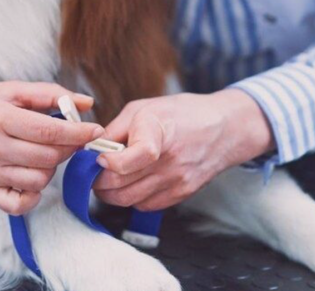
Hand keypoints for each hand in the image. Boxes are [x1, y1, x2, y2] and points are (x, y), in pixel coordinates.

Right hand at [0, 79, 105, 214]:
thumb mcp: (6, 89)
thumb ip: (47, 93)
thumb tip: (85, 102)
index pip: (49, 131)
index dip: (78, 132)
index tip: (93, 130)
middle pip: (48, 158)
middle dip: (68, 148)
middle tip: (69, 138)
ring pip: (38, 180)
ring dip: (51, 168)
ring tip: (45, 153)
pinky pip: (18, 204)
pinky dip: (33, 194)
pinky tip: (31, 176)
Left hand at [93, 89, 273, 210]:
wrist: (223, 129)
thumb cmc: (180, 114)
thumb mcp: (143, 108)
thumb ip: (115, 130)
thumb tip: (90, 149)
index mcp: (159, 131)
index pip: (136, 157)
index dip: (110, 162)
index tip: (99, 157)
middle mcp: (170, 160)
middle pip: (122, 184)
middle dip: (97, 181)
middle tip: (91, 171)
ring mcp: (177, 180)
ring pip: (129, 200)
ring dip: (110, 193)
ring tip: (106, 177)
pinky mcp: (182, 194)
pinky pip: (145, 205)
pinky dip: (130, 198)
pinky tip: (129, 183)